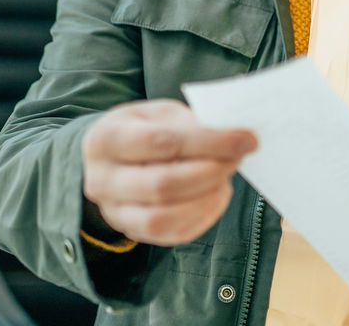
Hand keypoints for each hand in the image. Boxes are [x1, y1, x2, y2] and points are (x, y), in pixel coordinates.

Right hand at [81, 99, 256, 246]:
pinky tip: (217, 195)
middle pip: (163, 185)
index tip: (246, 139)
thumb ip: (193, 125)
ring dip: (206, 199)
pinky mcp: (133, 231)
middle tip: (237, 159)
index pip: (162, 143)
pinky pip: (173, 234)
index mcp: (106, 139)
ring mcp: (114, 212)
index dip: (210, 142)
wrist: (114, 158)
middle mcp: (102, 180)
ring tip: (225, 179)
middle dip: (210, 172)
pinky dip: (204, 216)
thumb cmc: (144, 129)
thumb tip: (237, 138)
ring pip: (164, 218)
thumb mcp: (162, 114)